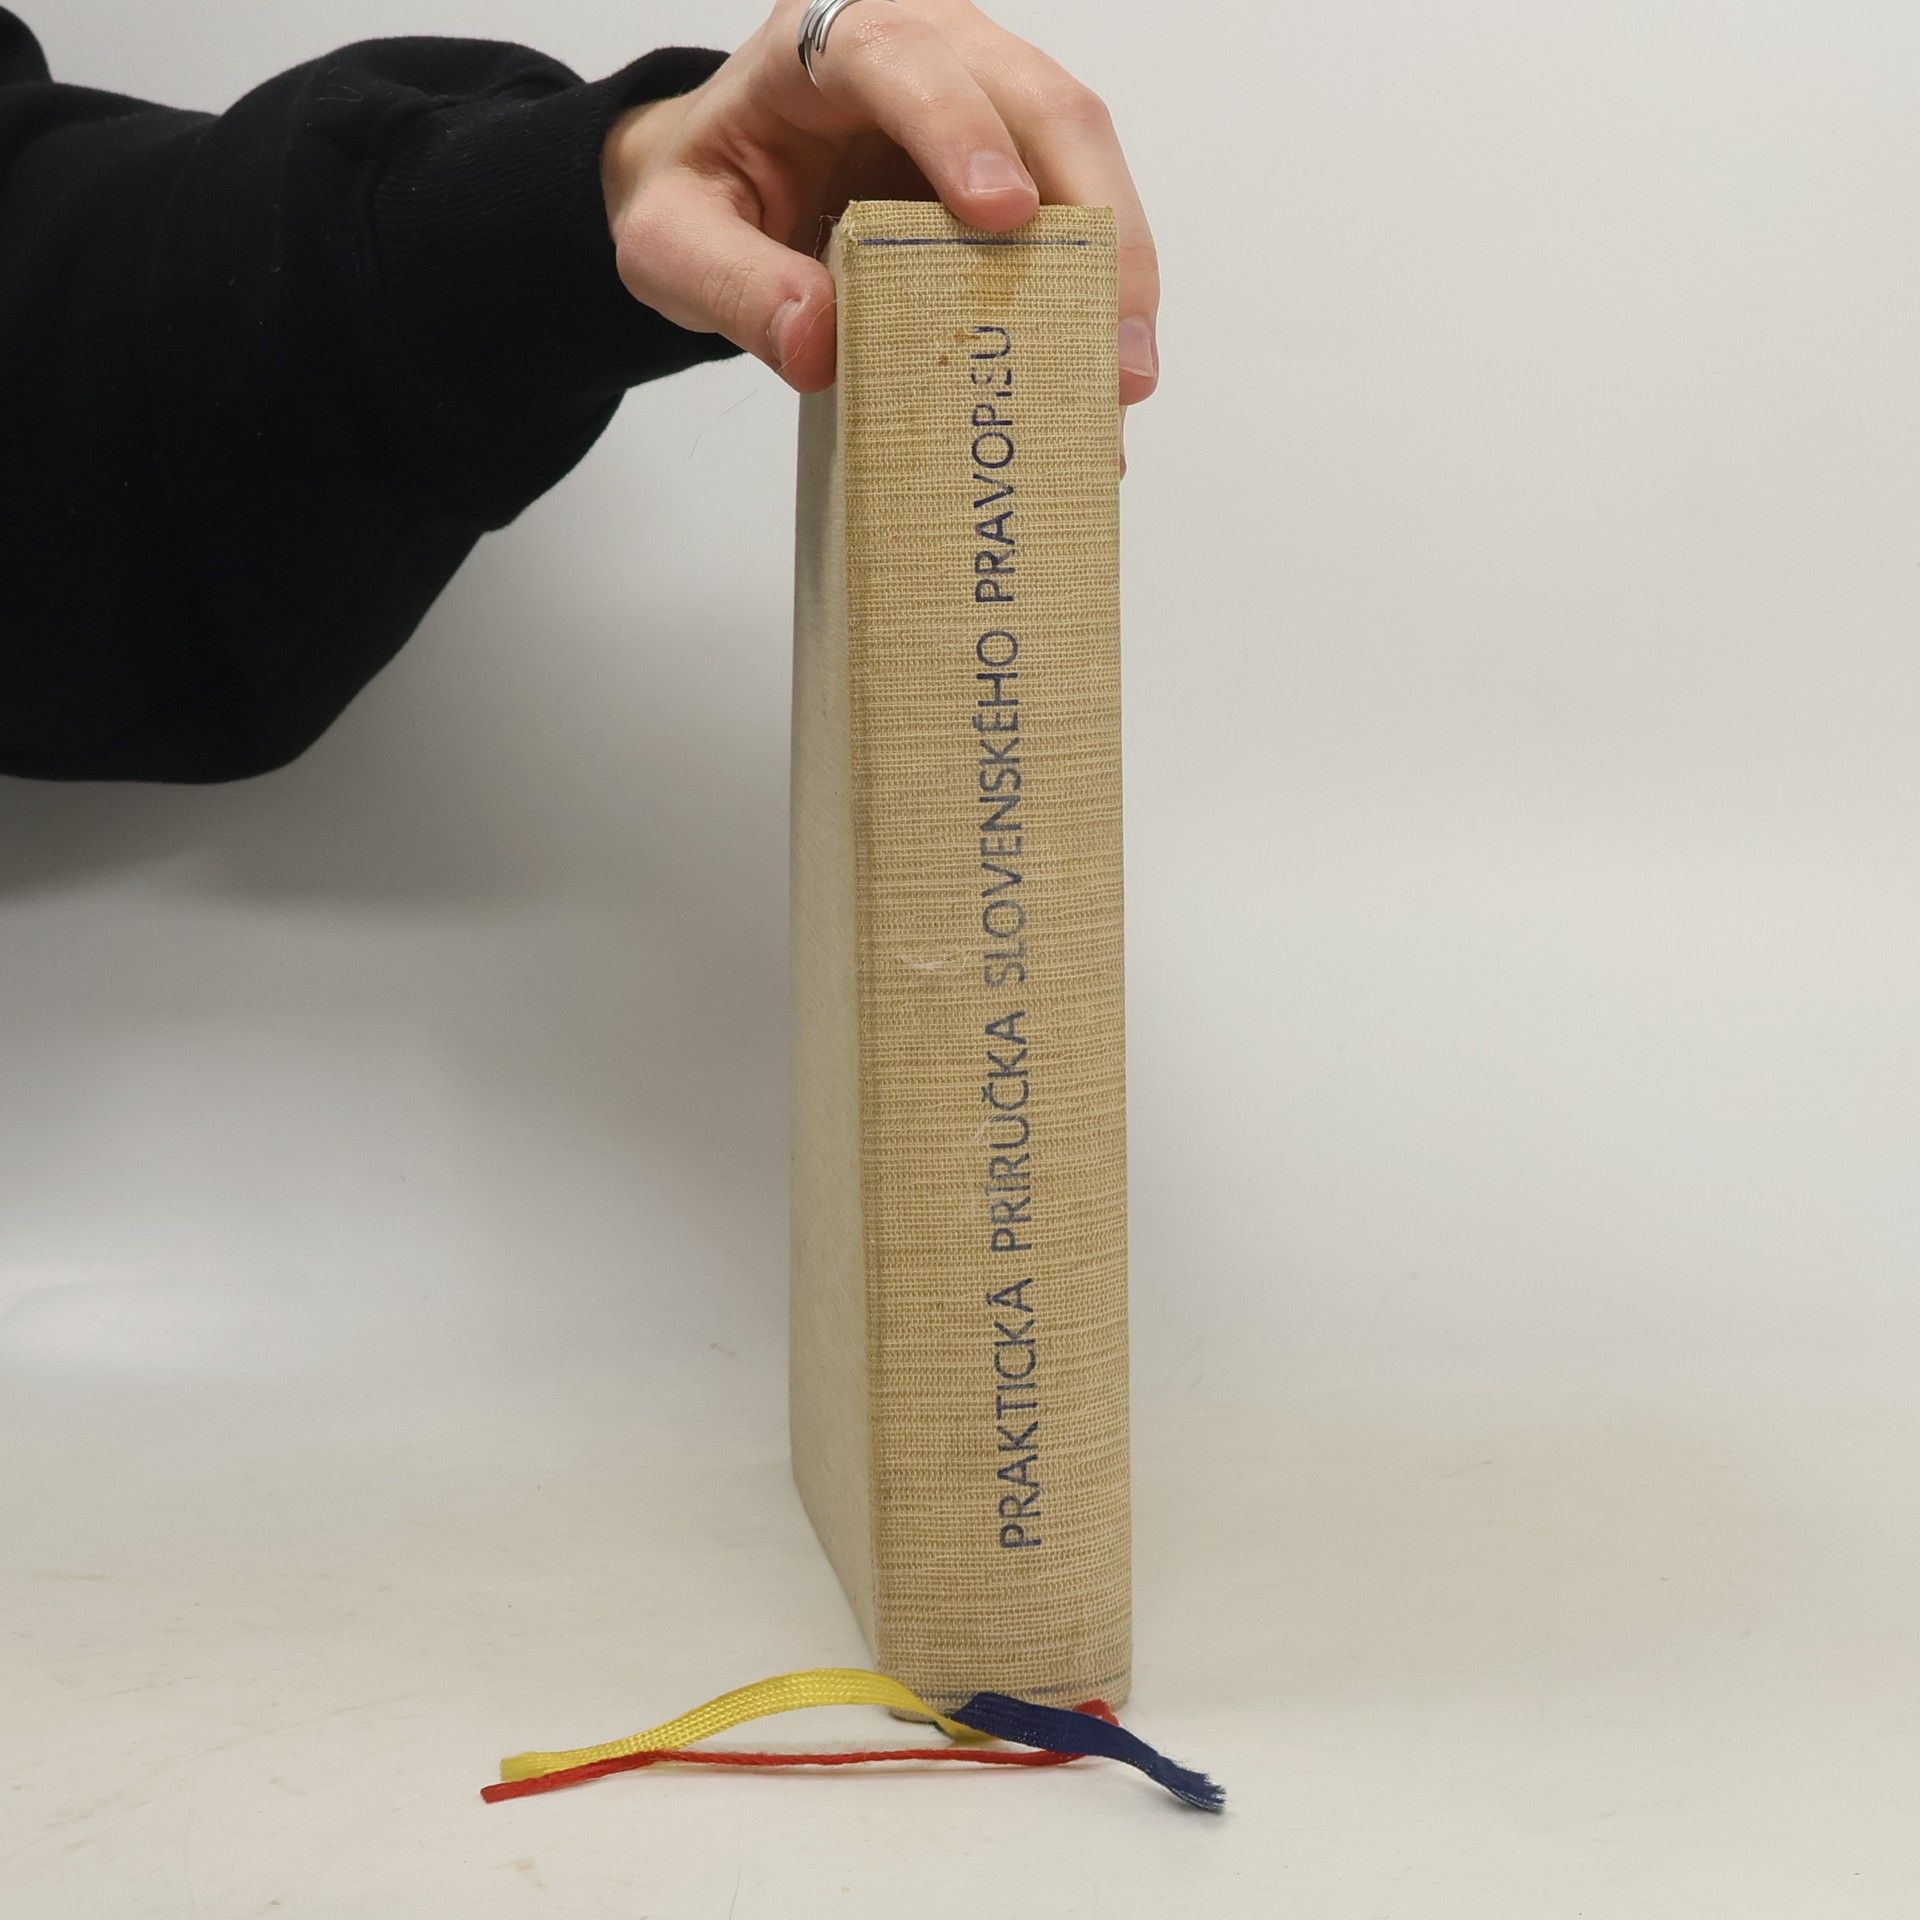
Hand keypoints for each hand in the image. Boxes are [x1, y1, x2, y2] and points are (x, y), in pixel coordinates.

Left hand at [600, 0, 1158, 418]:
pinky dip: (1100, 294)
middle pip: (1038, 103)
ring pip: (1083, 154)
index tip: (1000, 214)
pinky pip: (1081, 212)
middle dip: (1092, 222)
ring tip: (1123, 376)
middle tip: (1110, 344)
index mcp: (829, 42)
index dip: (960, 128)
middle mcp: (931, 46)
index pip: (904, 59)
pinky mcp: (1022, 160)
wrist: (725, 190)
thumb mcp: (674, 247)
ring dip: (1117, 268)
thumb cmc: (708, 198)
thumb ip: (730, 287)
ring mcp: (990, 100)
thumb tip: (818, 346)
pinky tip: (1104, 373)